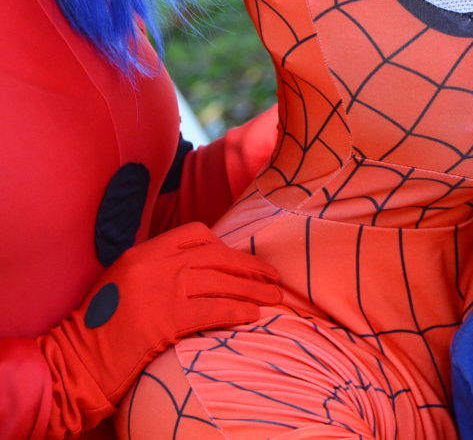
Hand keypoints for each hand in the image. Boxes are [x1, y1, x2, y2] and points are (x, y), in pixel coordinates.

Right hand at [36, 222, 281, 436]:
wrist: (78, 358)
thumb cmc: (102, 324)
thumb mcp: (125, 278)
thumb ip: (158, 265)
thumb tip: (201, 264)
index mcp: (144, 250)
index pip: (195, 233)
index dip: (224, 245)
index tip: (239, 260)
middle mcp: (155, 264)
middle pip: (217, 256)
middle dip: (250, 266)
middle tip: (273, 276)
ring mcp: (162, 290)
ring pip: (222, 282)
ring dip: (253, 289)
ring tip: (274, 297)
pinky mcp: (168, 319)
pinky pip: (215, 309)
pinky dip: (239, 310)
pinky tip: (254, 315)